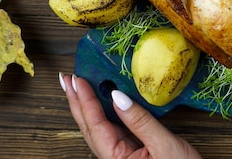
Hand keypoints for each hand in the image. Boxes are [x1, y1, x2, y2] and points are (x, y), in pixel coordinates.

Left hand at [59, 73, 201, 158]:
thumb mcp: (164, 145)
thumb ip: (140, 121)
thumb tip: (117, 96)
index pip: (96, 126)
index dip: (86, 101)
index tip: (78, 80)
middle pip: (89, 128)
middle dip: (76, 102)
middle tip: (66, 79)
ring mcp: (121, 157)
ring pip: (98, 129)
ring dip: (86, 107)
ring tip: (77, 87)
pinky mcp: (131, 153)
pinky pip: (113, 130)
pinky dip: (104, 113)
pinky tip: (102, 101)